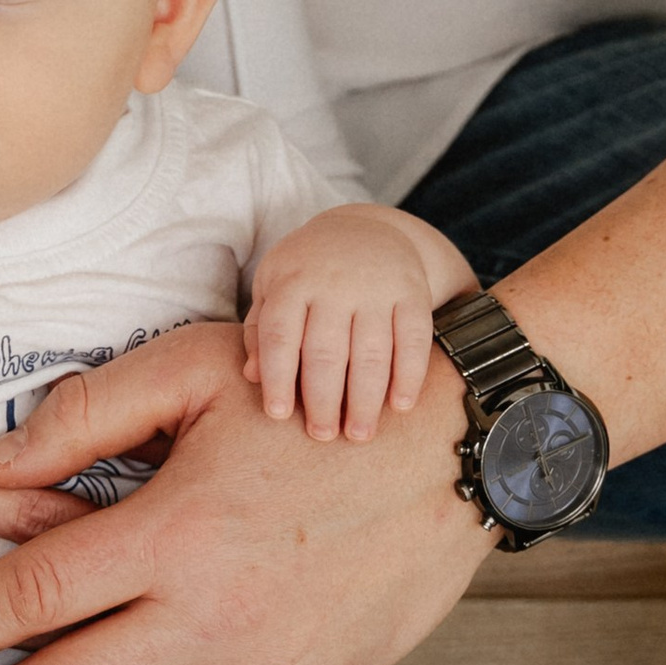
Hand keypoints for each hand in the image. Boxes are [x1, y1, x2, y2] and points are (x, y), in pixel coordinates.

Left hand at [245, 204, 457, 441]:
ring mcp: (376, 287)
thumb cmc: (307, 271)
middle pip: (326, 350)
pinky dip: (409, 375)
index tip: (278, 415)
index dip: (278, 376)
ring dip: (366, 399)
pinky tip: (400, 406)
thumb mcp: (273, 286)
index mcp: (292, 281)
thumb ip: (259, 330)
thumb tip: (251, 376)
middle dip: (323, 399)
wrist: (365, 229)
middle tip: (322, 435)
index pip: (280, 333)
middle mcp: (334, 283)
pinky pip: (414, 339)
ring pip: (372, 351)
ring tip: (359, 434)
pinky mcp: (411, 293)